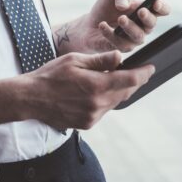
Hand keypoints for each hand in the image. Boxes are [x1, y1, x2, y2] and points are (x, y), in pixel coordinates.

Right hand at [22, 50, 153, 129]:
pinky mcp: (87, 123)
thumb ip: (99, 60)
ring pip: (115, 102)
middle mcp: (97, 104)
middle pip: (125, 92)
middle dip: (133, 81)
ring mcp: (93, 116)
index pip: (130, 80)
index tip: (151, 68)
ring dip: (118, 91)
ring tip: (112, 79)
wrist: (31, 98)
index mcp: (96, 85)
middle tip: (136, 71)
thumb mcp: (74, 61)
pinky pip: (104, 110)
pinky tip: (96, 91)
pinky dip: (105, 100)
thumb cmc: (50, 75)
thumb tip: (120, 57)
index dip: (143, 74)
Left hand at [69, 0, 170, 53]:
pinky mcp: (121, 47)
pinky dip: (110, 33)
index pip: (162, 10)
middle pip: (152, 24)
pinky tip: (102, 25)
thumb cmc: (106, 7)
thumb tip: (124, 4)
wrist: (89, 23)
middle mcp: (143, 26)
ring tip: (121, 19)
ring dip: (130, 27)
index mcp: (145, 10)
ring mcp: (133, 38)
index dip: (162, 7)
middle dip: (147, 17)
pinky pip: (120, 43)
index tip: (156, 3)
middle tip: (140, 11)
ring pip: (138, 36)